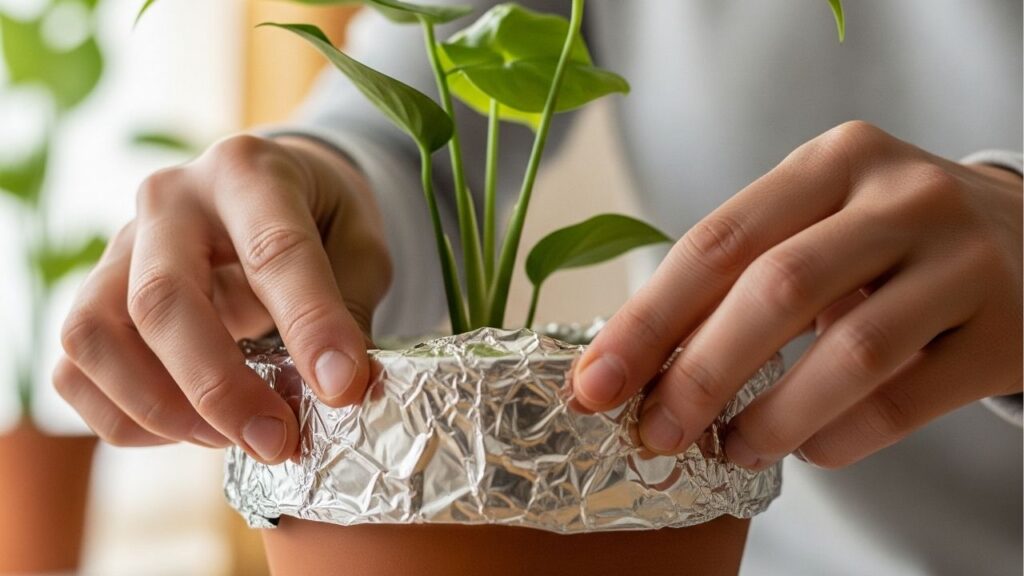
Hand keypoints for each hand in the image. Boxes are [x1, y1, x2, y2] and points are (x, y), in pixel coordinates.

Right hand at [55, 135, 390, 462]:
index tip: (342, 389)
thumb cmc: (321, 218)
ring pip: (94, 336)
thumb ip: (351, 307)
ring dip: (160, 407)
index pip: (273, 251)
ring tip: (230, 438)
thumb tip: (339, 390)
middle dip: (218, 387)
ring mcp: (119, 246)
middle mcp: (170, 199)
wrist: (270, 189)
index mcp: (248, 171)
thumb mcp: (360, 244)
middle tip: (276, 441)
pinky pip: (74, 369)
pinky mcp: (93, 293)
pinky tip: (190, 429)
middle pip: (161, 299)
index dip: (310, 326)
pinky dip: (124, 417)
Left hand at [573, 121, 1021, 468]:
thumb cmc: (888, 241)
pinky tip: (808, 448)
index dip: (647, 319)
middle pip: (775, 289)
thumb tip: (637, 364)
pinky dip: (838, 437)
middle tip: (655, 431)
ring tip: (731, 450)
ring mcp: (964, 259)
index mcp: (833, 160)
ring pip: (848, 351)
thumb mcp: (819, 223)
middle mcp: (901, 195)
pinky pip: (902, 401)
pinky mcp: (1006, 330)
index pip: (717, 240)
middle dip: (698, 372)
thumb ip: (741, 275)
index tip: (595, 382)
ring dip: (770, 416)